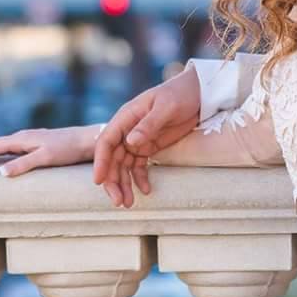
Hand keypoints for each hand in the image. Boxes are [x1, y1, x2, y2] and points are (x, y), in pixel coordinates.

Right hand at [0, 125, 98, 177]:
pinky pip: (11, 148)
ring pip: (1, 146)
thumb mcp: (46, 157)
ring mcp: (29, 140)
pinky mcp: (36, 144)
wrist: (88, 140)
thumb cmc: (68, 149)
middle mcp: (22, 137)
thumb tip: (1, 173)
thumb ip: (24, 164)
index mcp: (21, 139)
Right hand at [91, 67, 201, 207]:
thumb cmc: (180, 94)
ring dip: (124, 184)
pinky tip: (146, 191)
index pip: (106, 141)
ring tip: (129, 203)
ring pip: (124, 166)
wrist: (198, 93)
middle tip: (119, 201)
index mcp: (126, 117)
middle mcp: (128, 130)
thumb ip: (148, 124)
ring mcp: (138, 139)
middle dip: (113, 181)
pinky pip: (140, 166)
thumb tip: (130, 142)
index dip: (100, 162)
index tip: (99, 181)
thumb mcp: (166, 107)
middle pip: (113, 159)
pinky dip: (140, 179)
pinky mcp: (150, 146)